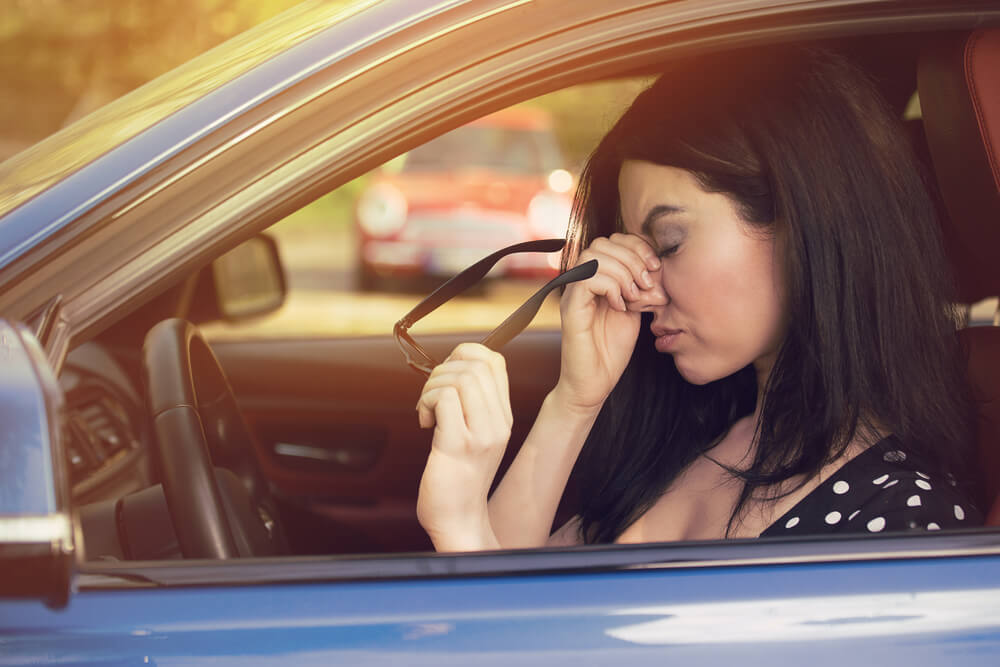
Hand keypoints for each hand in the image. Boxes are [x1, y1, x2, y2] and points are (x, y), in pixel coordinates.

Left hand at [415, 343, 510, 550]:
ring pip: (458, 378)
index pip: (494, 361)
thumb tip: (450, 369)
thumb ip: (471, 405)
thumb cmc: (458, 478)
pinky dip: (426, 402)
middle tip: (432, 397)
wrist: (459, 520)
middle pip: (475, 364)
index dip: (465, 355)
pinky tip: (425, 423)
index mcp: (503, 417)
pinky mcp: (457, 444)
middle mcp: (497, 423)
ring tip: (428, 411)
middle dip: (443, 370)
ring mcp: (480, 434)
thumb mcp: (474, 436)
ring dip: (431, 388)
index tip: (446, 377)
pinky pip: (444, 398)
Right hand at [554, 233, 666, 412]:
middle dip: (632, 258)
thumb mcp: (636, 311)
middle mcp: (583, 280)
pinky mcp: (571, 308)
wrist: (594, 383)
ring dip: (623, 272)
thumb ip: (643, 287)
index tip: (656, 268)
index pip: (615, 240)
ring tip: (635, 296)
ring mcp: (574, 292)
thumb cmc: (612, 350)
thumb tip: (660, 268)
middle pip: (603, 242)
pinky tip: (621, 306)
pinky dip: (610, 287)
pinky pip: (588, 279)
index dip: (638, 247)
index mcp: (599, 277)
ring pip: (594, 255)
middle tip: (647, 284)